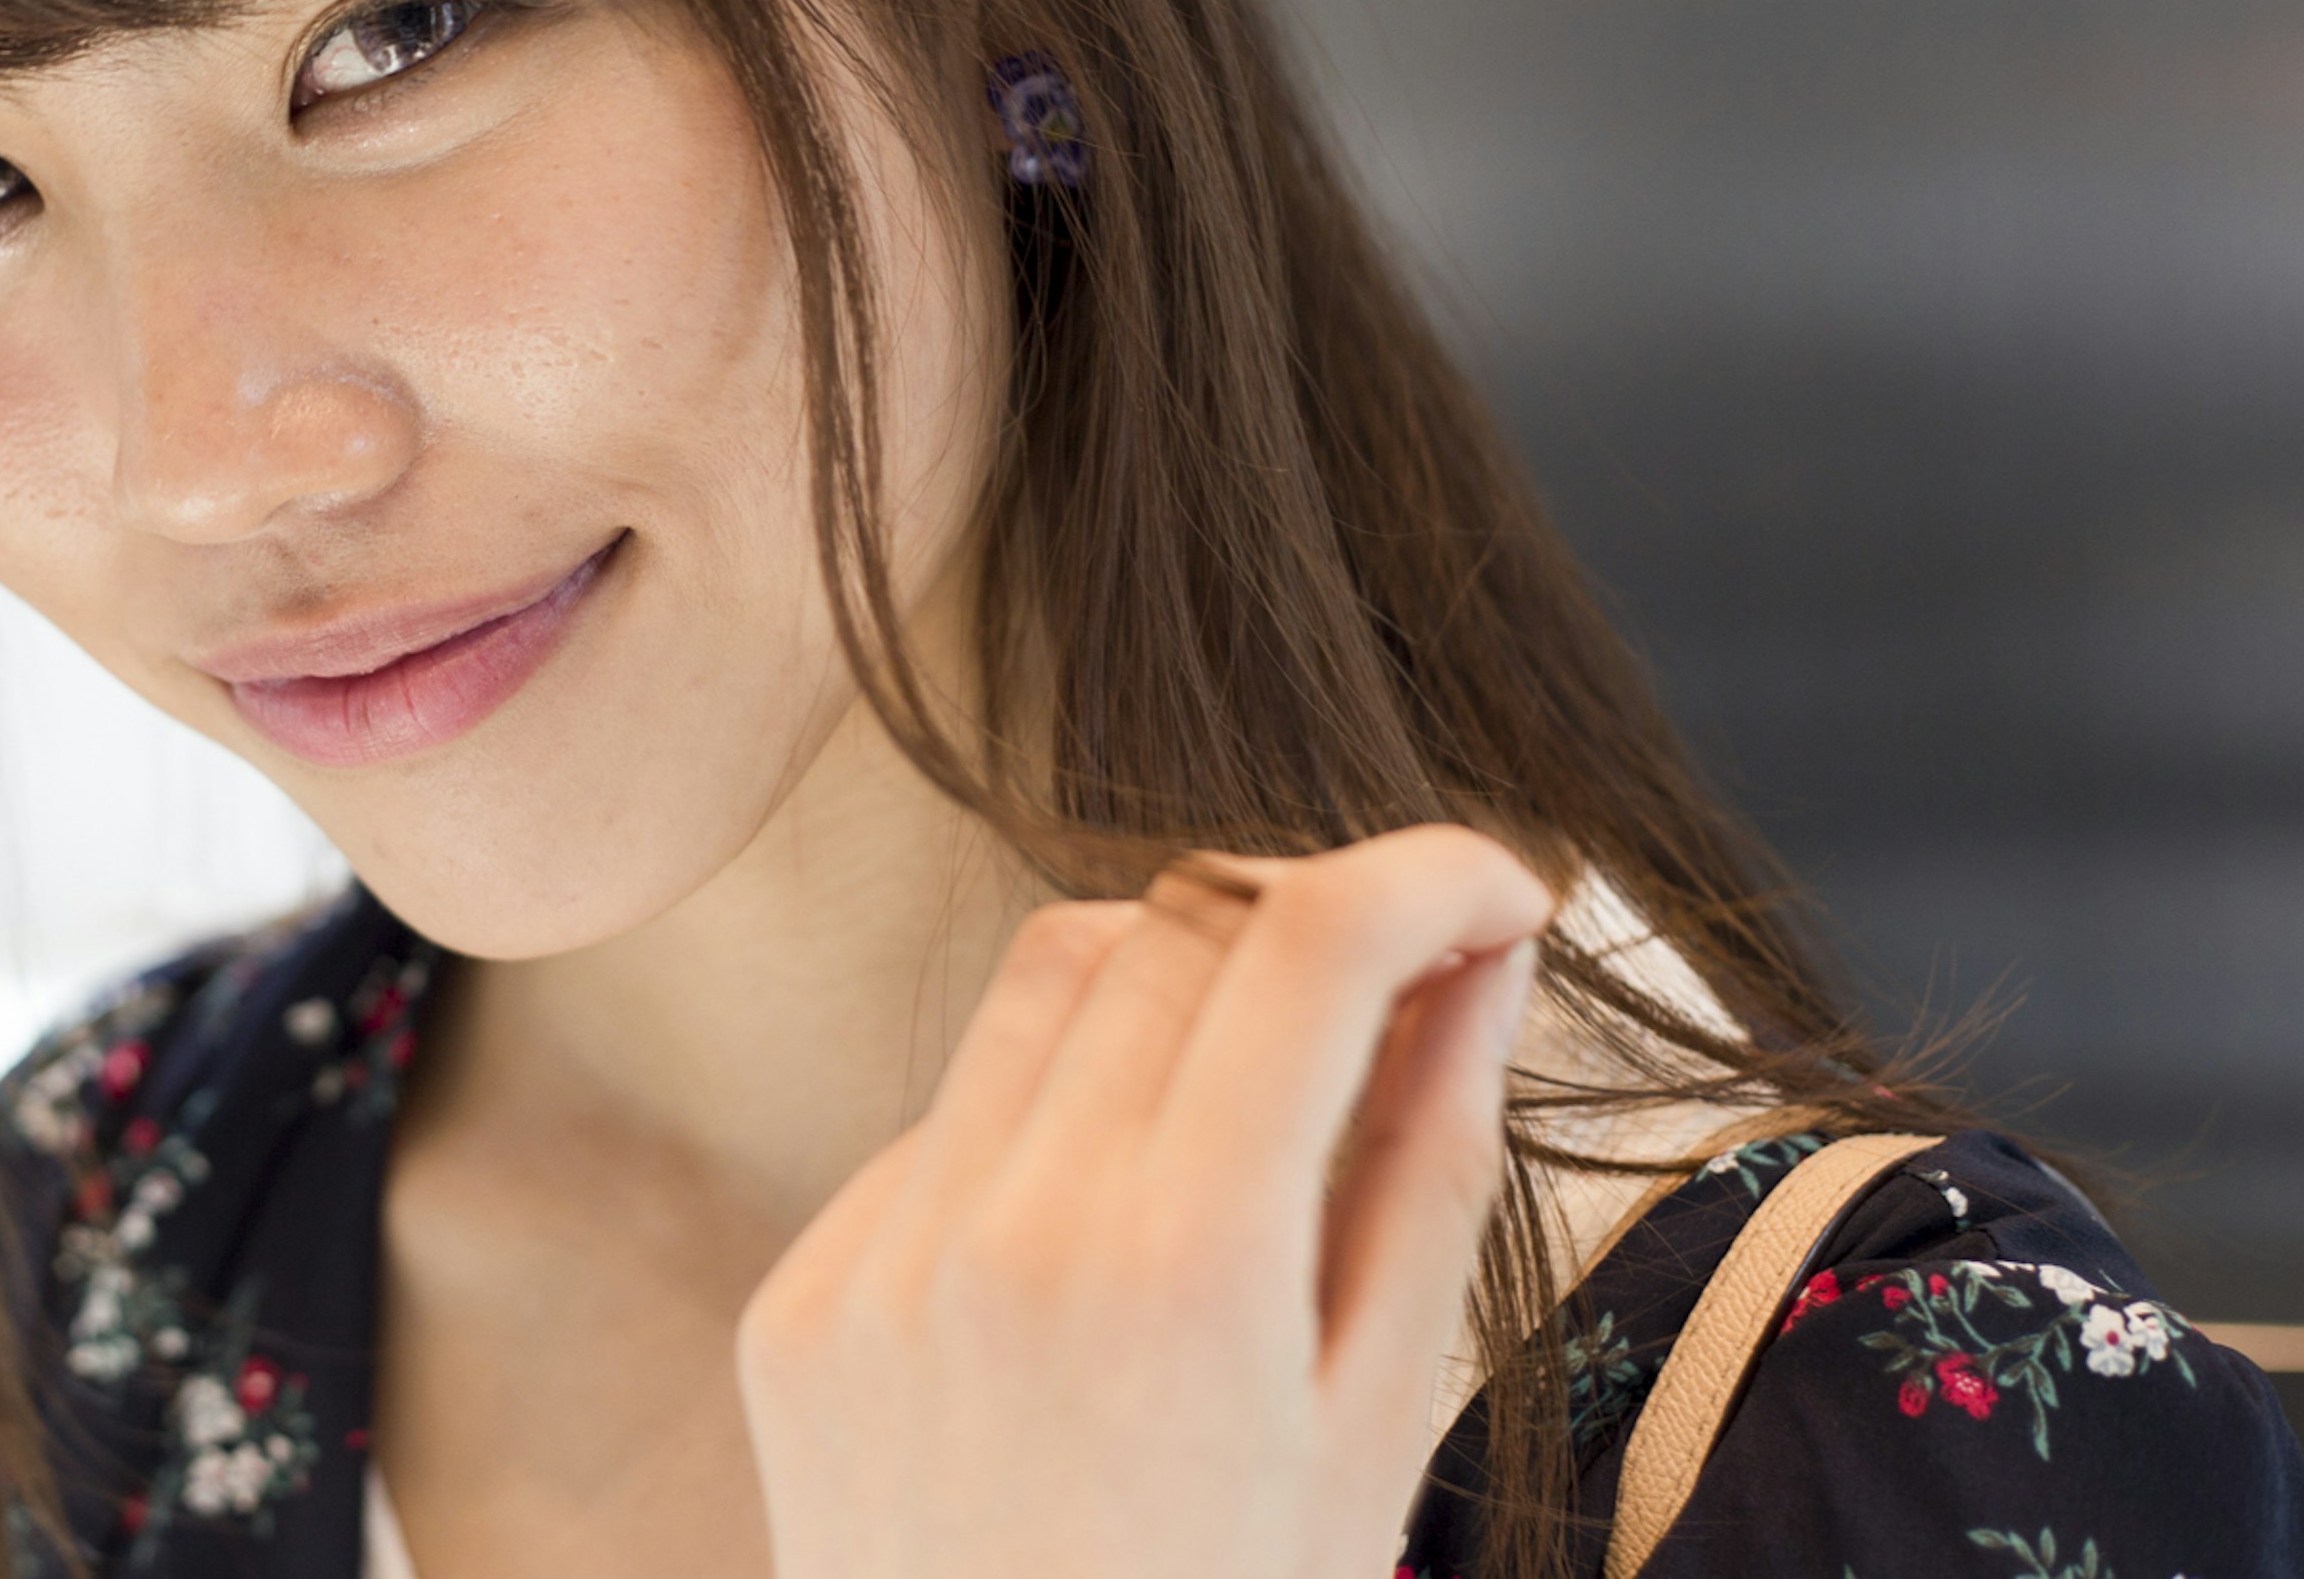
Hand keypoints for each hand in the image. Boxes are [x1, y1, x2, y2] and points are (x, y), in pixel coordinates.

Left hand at [734, 825, 1550, 1578]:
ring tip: (1251, 1111)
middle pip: (1175, 925)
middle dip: (1310, 923)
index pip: (1308, 941)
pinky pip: (941, 1127)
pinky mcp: (803, 1296)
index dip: (1426, 873)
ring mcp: (880, 1259)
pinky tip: (1102, 1267)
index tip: (1500, 888)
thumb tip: (1481, 959)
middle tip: (1397, 989)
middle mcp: (1008, 1230)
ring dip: (1171, 993)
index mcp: (1182, 1269)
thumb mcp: (1375, 1430)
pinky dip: (1046, 1135)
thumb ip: (1426, 1167)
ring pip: (1042, 987)